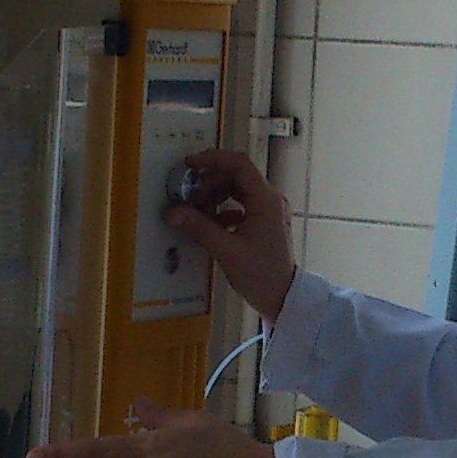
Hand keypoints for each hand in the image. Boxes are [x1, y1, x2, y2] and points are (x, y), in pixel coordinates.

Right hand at [165, 150, 298, 320]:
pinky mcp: (262, 221)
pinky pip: (239, 204)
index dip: (212, 159)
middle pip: (235, 176)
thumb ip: (199, 228)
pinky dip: (222, 209)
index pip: (239, 164)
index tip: (190, 164)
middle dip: (209, 183)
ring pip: (235, 189)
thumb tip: (173, 212)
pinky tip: (212, 224)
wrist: (283, 298)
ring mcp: (267, 210)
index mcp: (266, 200)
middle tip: (189, 198)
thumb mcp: (227, 251)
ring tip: (198, 213)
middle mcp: (269, 200)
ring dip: (214, 196)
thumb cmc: (263, 276)